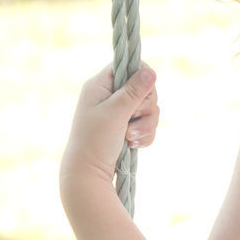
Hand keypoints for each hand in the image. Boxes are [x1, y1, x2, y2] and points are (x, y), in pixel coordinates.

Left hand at [63, 63, 159, 181]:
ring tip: (130, 139)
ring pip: (150, 109)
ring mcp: (120, 112)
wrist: (89, 173)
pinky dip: (144, 136)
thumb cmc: (95, 141)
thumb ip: (134, 92)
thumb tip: (151, 71)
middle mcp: (110, 95)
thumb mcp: (115, 113)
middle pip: (144, 88)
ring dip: (145, 126)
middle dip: (145, 108)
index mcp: (100, 85)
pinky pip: (148, 125)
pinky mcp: (128, 128)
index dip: (140, 78)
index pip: (128, 66)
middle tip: (132, 121)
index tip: (142, 94)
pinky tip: (133, 146)